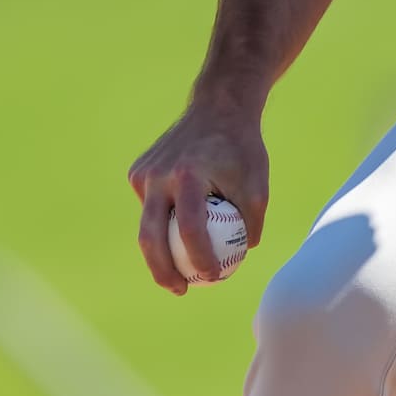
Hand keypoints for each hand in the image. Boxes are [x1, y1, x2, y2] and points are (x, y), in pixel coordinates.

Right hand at [130, 93, 269, 294]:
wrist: (218, 106)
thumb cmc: (243, 149)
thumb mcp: (258, 186)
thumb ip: (250, 224)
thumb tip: (239, 258)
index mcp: (188, 176)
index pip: (190, 230)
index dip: (199, 260)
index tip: (211, 279)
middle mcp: (159, 175)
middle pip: (151, 236)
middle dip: (163, 271)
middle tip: (180, 289)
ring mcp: (143, 173)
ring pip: (147, 224)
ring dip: (160, 252)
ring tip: (178, 275)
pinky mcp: (137, 172)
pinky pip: (150, 206)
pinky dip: (163, 221)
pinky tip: (180, 221)